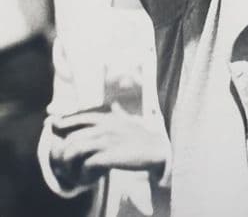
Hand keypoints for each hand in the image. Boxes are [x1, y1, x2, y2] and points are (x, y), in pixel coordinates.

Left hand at [50, 104, 168, 187]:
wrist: (156, 149)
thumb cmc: (140, 137)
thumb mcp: (127, 121)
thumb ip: (116, 115)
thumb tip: (113, 106)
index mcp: (107, 117)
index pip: (79, 118)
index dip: (64, 122)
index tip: (52, 126)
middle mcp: (104, 126)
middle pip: (72, 138)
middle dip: (64, 155)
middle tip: (65, 167)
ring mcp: (106, 140)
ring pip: (74, 150)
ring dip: (71, 166)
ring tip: (76, 174)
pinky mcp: (110, 156)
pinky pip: (86, 165)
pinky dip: (84, 174)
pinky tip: (89, 178)